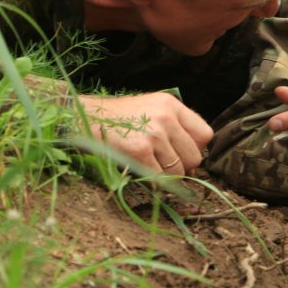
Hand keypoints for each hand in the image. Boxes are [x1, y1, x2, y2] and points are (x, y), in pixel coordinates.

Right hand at [78, 92, 212, 175]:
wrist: (82, 116)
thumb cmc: (117, 117)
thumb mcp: (150, 109)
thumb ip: (174, 128)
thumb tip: (194, 164)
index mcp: (172, 104)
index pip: (205, 134)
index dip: (196, 149)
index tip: (182, 155)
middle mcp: (167, 117)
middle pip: (195, 156)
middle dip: (183, 167)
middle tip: (164, 166)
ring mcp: (154, 134)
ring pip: (178, 171)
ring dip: (166, 177)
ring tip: (148, 167)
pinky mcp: (139, 150)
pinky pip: (159, 178)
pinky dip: (152, 183)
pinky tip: (140, 172)